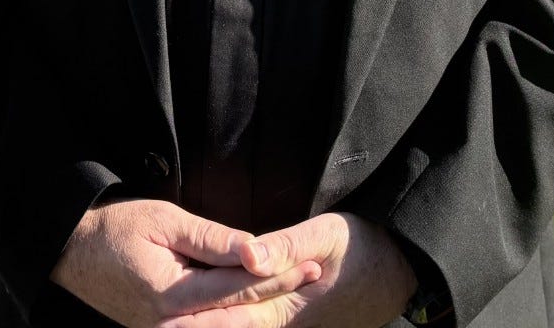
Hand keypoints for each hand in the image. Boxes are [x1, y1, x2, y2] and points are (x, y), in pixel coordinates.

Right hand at [51, 198, 323, 327]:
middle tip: (312, 276)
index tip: (310, 262)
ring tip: (293, 289)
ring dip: (260, 310)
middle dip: (277, 295)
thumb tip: (257, 250)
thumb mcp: (164, 221)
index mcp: (172, 295)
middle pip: (238, 315)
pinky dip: (233, 319)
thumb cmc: (116, 229)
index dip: (278, 275)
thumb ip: (212, 239)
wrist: (71, 252)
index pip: (239, 288)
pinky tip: (256, 306)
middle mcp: (170, 325)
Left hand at [155, 212, 418, 327]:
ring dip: (205, 323)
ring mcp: (284, 324)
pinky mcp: (288, 320)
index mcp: (283, 305)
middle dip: (191, 326)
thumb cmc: (364, 249)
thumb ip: (286, 245)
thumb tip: (249, 255)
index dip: (195, 320)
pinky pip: (251, 324)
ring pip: (238, 327)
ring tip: (163, 324)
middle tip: (154, 325)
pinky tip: (201, 317)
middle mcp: (279, 322)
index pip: (228, 317)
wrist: (399, 271)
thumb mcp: (327, 235)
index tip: (162, 319)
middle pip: (228, 327)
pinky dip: (227, 320)